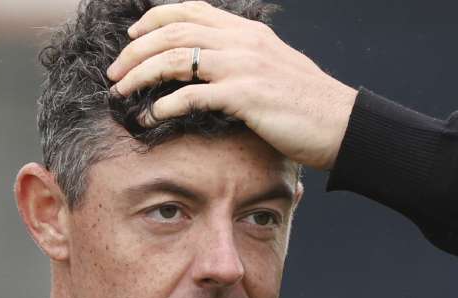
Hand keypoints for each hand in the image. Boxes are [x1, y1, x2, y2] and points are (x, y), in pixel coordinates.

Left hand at [106, 0, 358, 170]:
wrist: (342, 125)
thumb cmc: (310, 105)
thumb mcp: (277, 67)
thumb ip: (245, 59)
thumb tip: (215, 67)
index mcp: (248, 32)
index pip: (191, 10)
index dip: (155, 19)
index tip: (133, 36)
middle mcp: (243, 42)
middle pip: (173, 32)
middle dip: (135, 50)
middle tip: (115, 72)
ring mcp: (244, 67)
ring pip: (174, 59)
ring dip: (140, 75)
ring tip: (121, 92)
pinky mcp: (245, 96)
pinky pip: (191, 96)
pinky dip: (164, 106)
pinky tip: (151, 118)